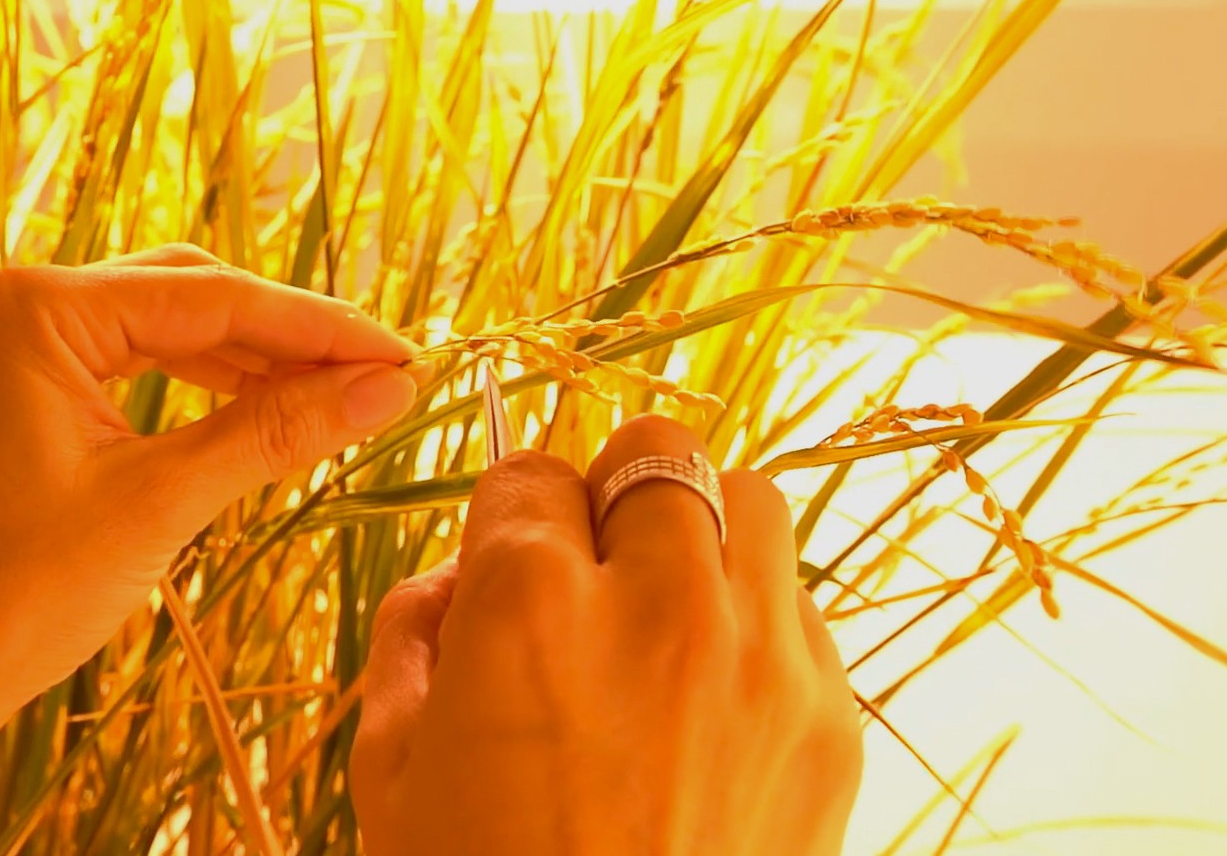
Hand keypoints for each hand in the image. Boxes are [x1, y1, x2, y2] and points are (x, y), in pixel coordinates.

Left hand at [0, 244, 419, 713]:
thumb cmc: (9, 597)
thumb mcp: (160, 505)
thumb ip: (276, 432)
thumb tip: (385, 389)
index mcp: (36, 307)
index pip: (215, 299)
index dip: (321, 329)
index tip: (404, 356)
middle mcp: (13, 302)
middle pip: (188, 295)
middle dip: (288, 334)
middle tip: (380, 374)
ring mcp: (2, 344)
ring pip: (156, 326)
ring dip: (245, 358)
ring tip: (333, 392)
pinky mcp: (5, 389)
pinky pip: (119, 362)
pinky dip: (189, 384)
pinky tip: (251, 407)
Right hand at [351, 415, 862, 855]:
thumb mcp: (393, 773)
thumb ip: (411, 640)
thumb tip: (452, 581)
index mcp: (531, 605)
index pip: (527, 473)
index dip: (505, 520)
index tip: (506, 565)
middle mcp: (661, 603)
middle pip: (656, 453)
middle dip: (609, 495)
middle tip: (589, 566)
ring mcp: (765, 659)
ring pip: (754, 502)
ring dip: (700, 534)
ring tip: (663, 612)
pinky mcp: (834, 722)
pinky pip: (803, 613)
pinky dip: (756, 626)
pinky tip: (714, 701)